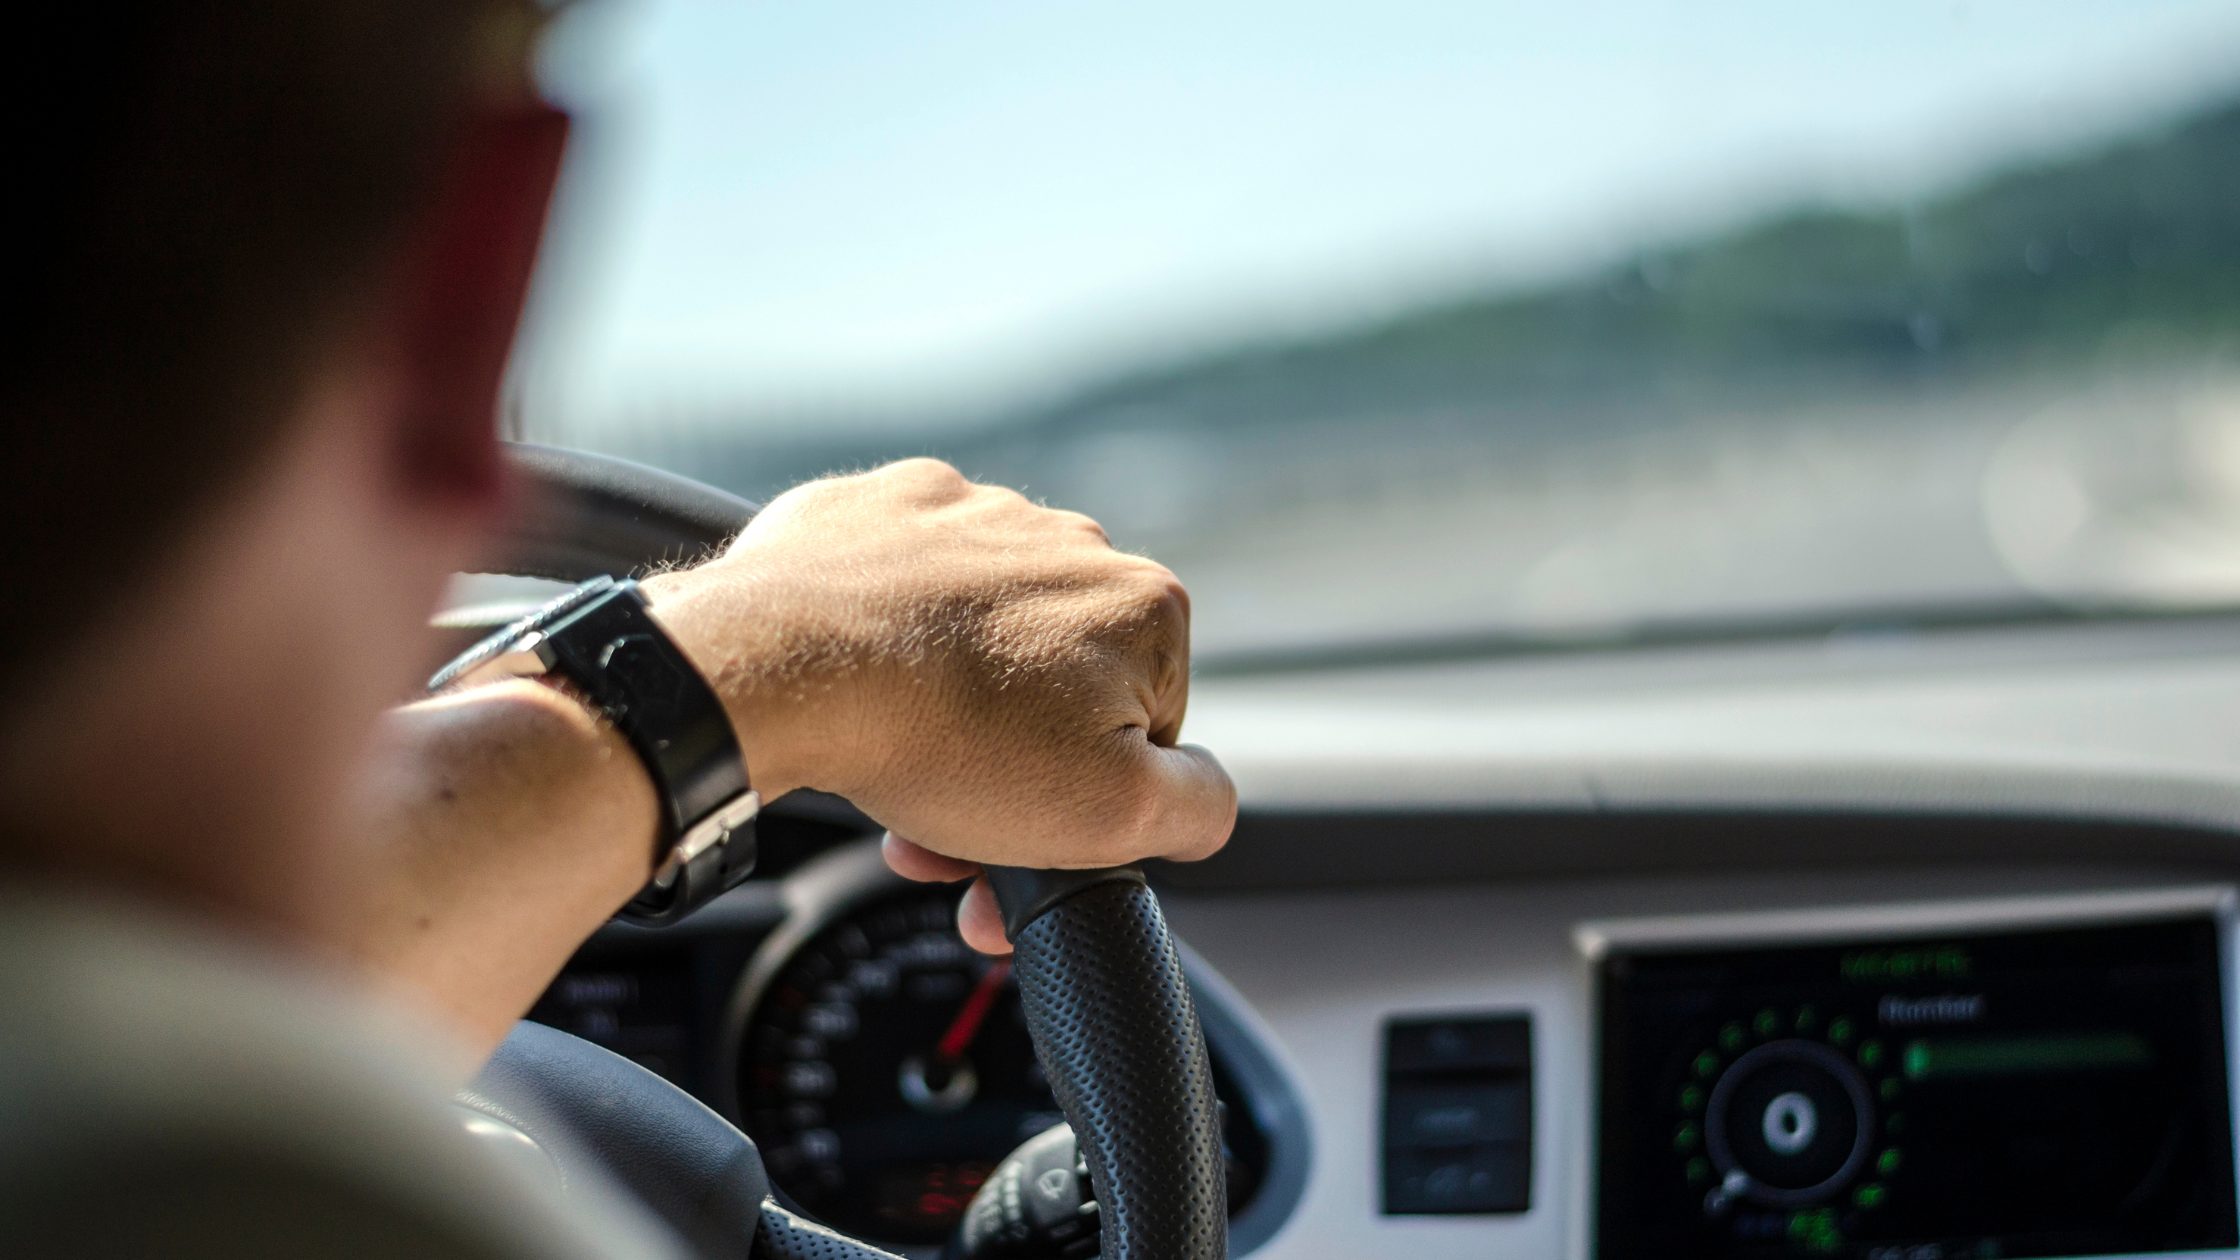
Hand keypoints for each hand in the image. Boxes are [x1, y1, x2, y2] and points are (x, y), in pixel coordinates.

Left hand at [641, 459, 1234, 951]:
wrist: (781, 668)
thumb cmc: (947, 737)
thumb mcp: (1116, 813)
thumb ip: (1199, 805)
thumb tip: (1204, 791)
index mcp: (1145, 605)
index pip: (1146, 733)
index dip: (1083, 802)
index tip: (1018, 844)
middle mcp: (1068, 538)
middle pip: (1058, 689)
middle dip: (1008, 772)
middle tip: (946, 832)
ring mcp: (968, 514)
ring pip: (978, 645)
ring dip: (949, 718)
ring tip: (894, 766)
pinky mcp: (879, 510)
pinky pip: (902, 595)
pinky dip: (887, 646)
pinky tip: (862, 691)